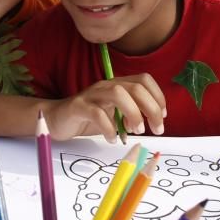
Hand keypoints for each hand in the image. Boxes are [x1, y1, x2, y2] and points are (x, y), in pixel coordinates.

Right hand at [46, 74, 166, 142]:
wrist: (56, 119)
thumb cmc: (88, 119)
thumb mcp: (115, 116)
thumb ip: (131, 116)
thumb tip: (150, 124)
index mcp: (117, 85)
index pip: (144, 80)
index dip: (158, 96)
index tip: (163, 117)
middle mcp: (106, 85)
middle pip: (135, 87)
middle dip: (151, 108)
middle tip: (156, 129)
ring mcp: (91, 95)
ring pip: (118, 93)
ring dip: (133, 113)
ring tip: (136, 131)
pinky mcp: (78, 107)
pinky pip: (97, 113)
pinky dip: (109, 128)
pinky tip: (112, 139)